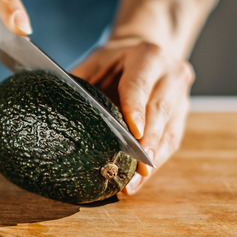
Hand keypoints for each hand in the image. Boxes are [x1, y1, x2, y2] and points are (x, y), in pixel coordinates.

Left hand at [71, 38, 194, 194]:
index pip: (140, 85)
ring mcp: (181, 96)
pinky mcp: (182, 115)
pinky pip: (171, 141)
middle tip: (137, 168)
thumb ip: (81, 79)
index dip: (136, 109)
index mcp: (148, 56)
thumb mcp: (96, 60)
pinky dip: (156, 162)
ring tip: (134, 184)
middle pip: (160, 111)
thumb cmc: (114, 60)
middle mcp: (171, 75)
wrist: (147, 53)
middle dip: (148, 142)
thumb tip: (54, 102)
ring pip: (169, 131)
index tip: (134, 133)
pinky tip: (140, 179)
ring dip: (153, 161)